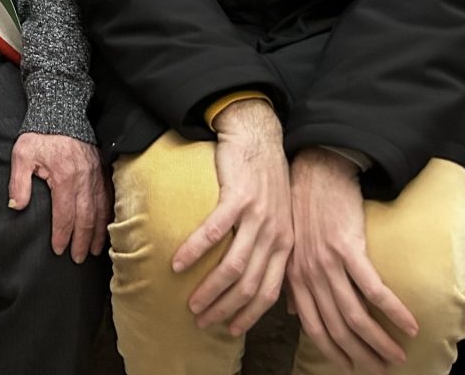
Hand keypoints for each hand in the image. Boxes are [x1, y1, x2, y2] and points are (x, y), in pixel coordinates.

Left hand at [8, 132, 110, 262]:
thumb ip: (18, 182)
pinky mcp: (102, 167)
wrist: (61, 111)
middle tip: (79, 258)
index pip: (65, 215)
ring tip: (95, 249)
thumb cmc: (40, 134)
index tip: (58, 250)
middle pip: (86, 217)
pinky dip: (108, 214)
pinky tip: (105, 225)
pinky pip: (109, 195)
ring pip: (101, 208)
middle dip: (82, 240)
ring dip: (98, 231)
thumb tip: (16, 206)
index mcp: (65, 178)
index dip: (62, 235)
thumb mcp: (22, 154)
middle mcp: (84, 179)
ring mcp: (96, 173)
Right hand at [172, 100, 292, 336]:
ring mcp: (257, 216)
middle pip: (249, 285)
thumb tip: (272, 285)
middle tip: (202, 320)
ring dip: (210, 289)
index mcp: (286, 243)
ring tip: (191, 303)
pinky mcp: (237, 197)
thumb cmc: (266, 176)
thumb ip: (277, 249)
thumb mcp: (282, 216)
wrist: (258, 134)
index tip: (229, 329)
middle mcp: (275, 233)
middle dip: (225, 309)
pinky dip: (195, 251)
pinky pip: (214, 232)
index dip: (249, 315)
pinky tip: (178, 264)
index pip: (269, 291)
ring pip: (233, 265)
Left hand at [287, 148, 417, 374]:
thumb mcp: (290, 246)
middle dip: (361, 356)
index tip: (354, 371)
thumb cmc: (305, 207)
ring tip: (398, 357)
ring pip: (355, 316)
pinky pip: (373, 289)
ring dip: (379, 342)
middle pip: (337, 328)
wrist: (316, 169)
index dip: (335, 354)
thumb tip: (295, 315)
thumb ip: (293, 282)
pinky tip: (409, 326)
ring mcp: (327, 262)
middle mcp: (309, 274)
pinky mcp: (348, 248)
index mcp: (295, 276)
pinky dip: (393, 312)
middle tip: (383, 373)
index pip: (315, 328)